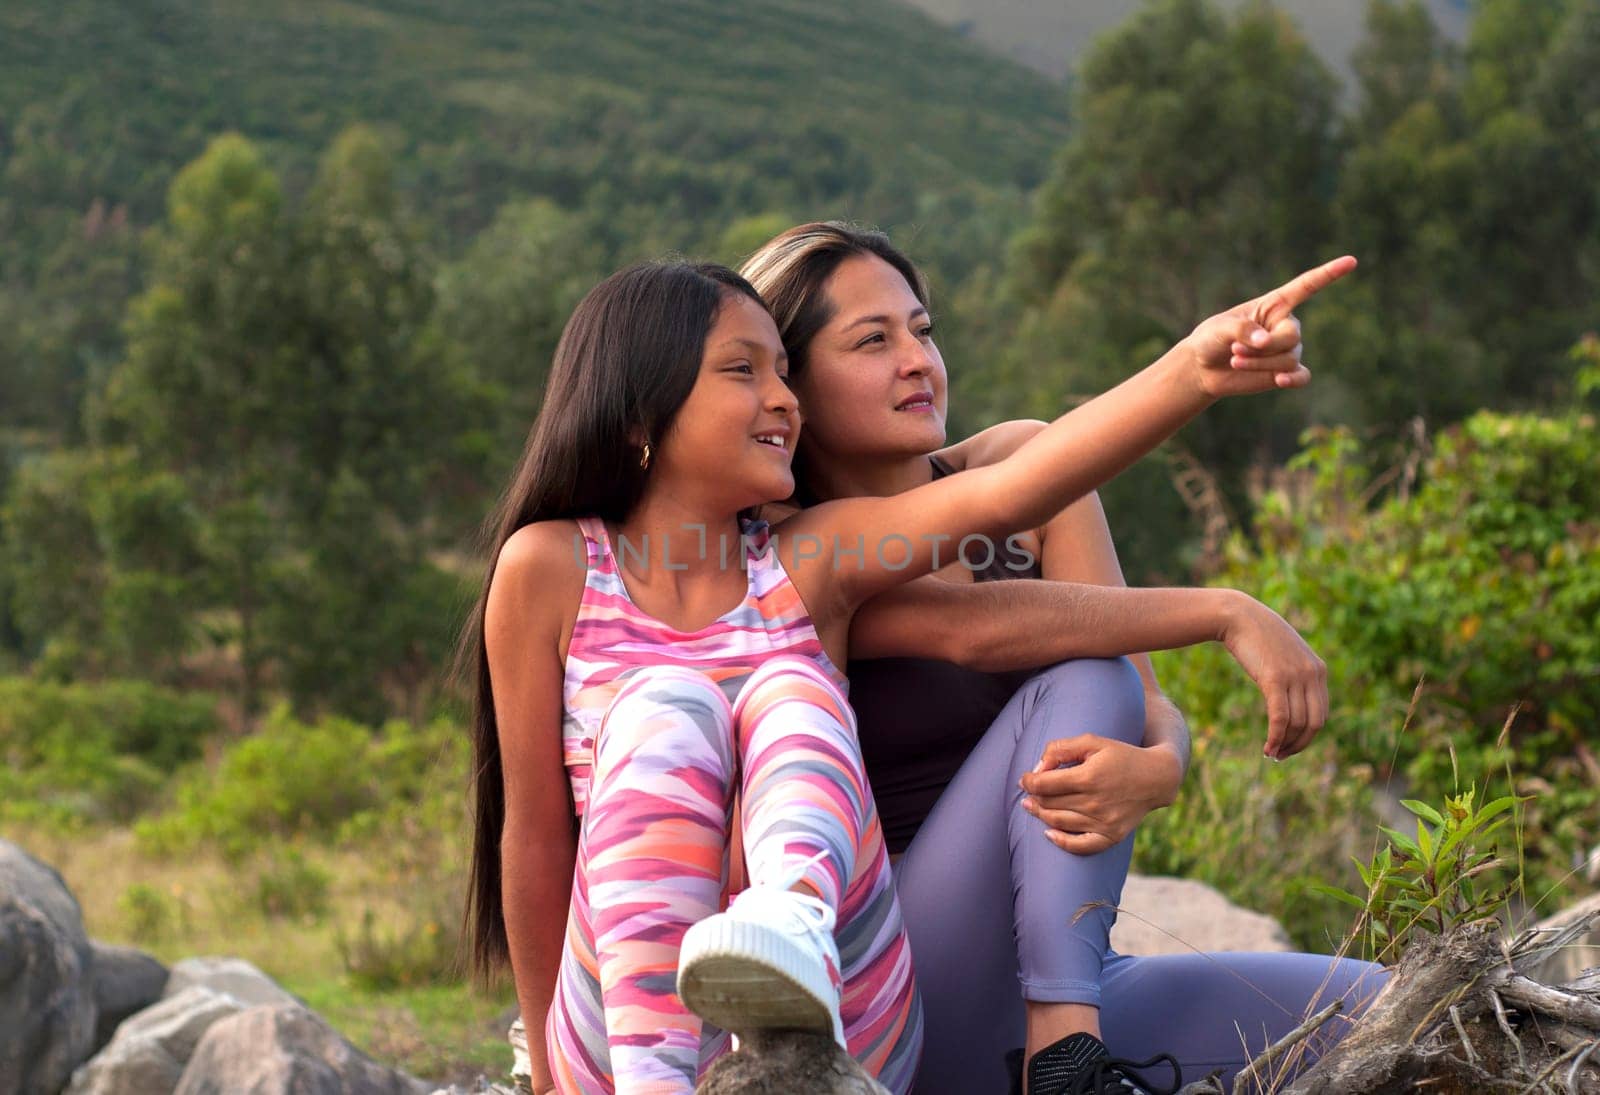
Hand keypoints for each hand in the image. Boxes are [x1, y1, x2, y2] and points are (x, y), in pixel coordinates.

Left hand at [1017, 738, 1183, 854]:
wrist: (1156, 778)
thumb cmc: (1121, 755)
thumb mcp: (1092, 741)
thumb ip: (1061, 749)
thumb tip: (1038, 768)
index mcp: (1089, 777)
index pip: (1044, 785)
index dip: (1029, 781)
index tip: (1026, 778)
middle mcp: (1095, 802)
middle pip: (1049, 804)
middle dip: (1033, 797)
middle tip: (1029, 792)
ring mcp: (1103, 822)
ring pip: (1059, 822)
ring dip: (1041, 814)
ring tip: (1033, 806)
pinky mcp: (1112, 835)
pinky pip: (1081, 846)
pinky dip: (1062, 842)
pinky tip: (1049, 833)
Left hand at [1182, 256, 1356, 397]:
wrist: (1204, 367)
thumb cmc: (1211, 339)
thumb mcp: (1219, 328)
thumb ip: (1241, 330)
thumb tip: (1266, 341)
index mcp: (1274, 304)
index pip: (1307, 286)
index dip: (1329, 273)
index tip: (1352, 261)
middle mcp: (1285, 326)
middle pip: (1292, 337)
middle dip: (1265, 347)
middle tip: (1235, 350)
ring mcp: (1287, 350)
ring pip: (1288, 359)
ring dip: (1260, 363)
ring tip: (1235, 360)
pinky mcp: (1284, 373)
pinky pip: (1301, 377)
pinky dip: (1293, 380)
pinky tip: (1280, 382)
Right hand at [1218, 590, 1327, 758]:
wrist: (1239, 616)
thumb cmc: (1257, 636)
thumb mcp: (1284, 655)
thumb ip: (1295, 674)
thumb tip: (1292, 700)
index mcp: (1319, 670)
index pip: (1321, 715)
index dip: (1307, 736)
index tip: (1290, 745)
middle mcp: (1312, 673)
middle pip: (1314, 723)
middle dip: (1299, 744)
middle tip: (1281, 755)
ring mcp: (1295, 676)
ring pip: (1297, 723)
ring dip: (1285, 744)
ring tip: (1271, 753)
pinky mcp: (1275, 678)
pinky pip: (1280, 717)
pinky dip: (1276, 737)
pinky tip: (1267, 747)